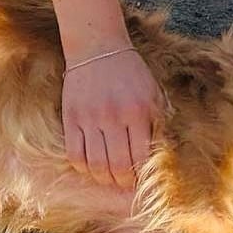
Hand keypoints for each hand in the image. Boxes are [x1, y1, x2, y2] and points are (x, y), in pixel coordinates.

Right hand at [62, 48, 164, 189]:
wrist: (98, 47)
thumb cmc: (130, 72)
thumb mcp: (153, 93)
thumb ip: (158, 122)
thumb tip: (162, 154)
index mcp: (138, 111)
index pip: (140, 157)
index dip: (142, 176)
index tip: (142, 182)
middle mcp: (113, 116)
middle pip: (118, 166)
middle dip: (124, 182)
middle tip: (126, 184)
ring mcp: (90, 118)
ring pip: (96, 165)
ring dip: (104, 179)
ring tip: (110, 178)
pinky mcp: (71, 117)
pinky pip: (75, 154)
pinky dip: (84, 168)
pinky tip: (92, 166)